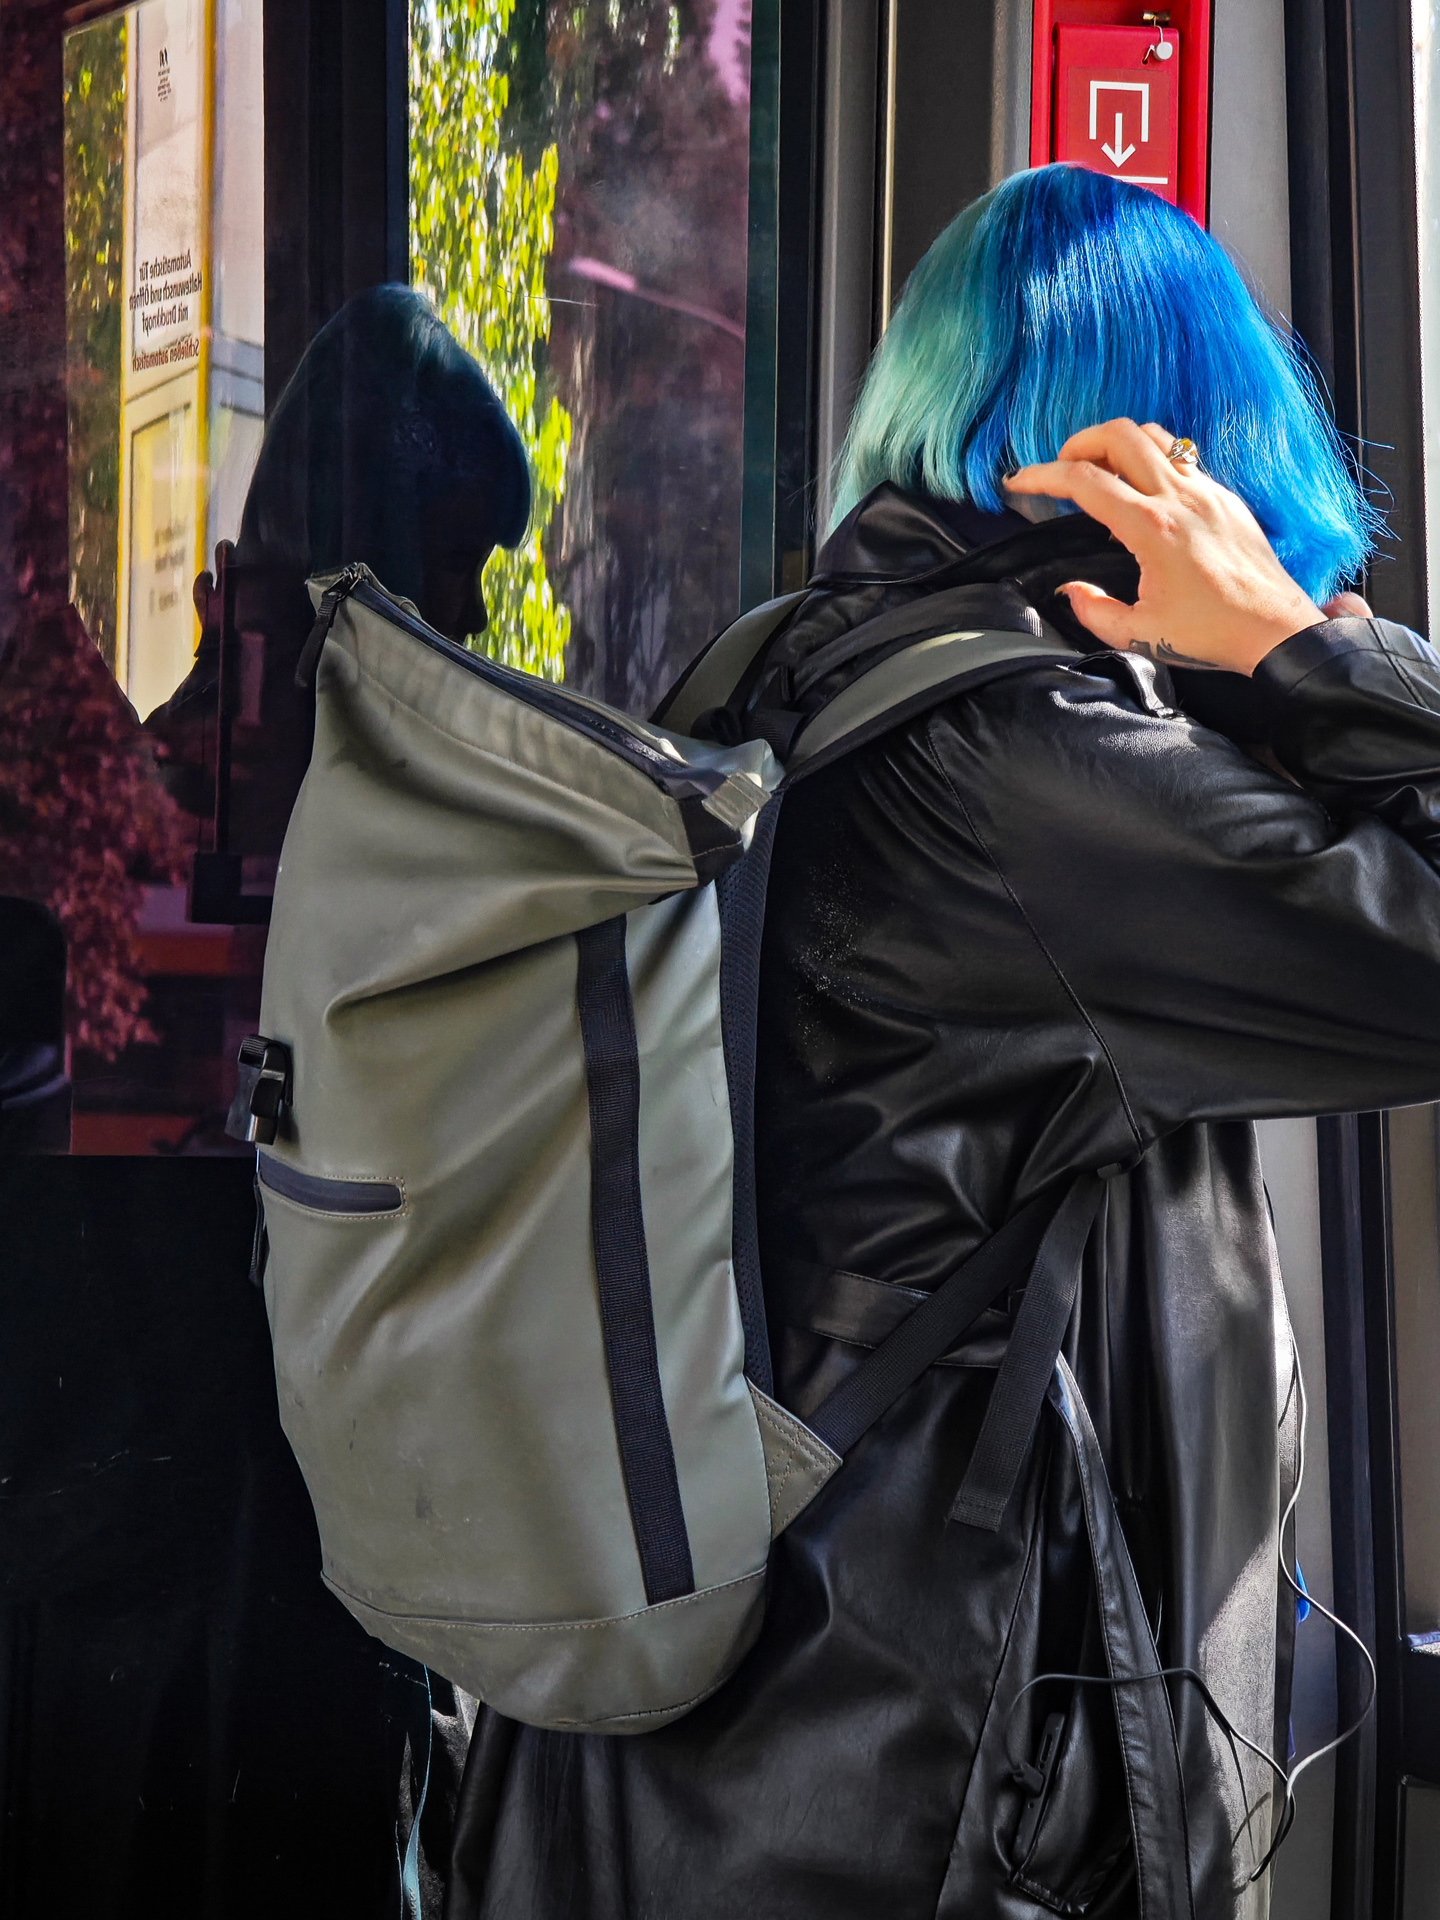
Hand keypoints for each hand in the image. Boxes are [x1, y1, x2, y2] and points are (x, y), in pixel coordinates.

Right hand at [1005, 419, 1330, 675]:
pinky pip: (1181, 458)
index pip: (1085, 480)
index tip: (1019, 482)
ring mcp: (1206, 491)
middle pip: (1119, 434)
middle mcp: (1179, 498)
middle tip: (1061, 468)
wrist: (1276, 630)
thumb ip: (1094, 611)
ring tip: (1100, 471)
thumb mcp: (1139, 635)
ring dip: (1117, 444)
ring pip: (1153, 436)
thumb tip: (1071, 591)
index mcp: (1152, 528)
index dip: (1042, 475)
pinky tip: (1143, 492)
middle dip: (1078, 443)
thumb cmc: (1213, 633)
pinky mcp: (1225, 497)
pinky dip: (1150, 461)